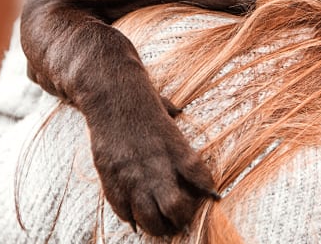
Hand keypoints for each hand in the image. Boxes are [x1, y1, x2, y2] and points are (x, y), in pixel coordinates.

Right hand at [88, 95, 218, 234]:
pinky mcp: (111, 179)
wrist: (112, 95)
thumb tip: (191, 152)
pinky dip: (132, 217)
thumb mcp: (172, 120)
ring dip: (158, 225)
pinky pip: (124, 211)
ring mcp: (131, 175)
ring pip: (149, 217)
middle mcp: (155, 165)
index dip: (207, 191)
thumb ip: (180, 141)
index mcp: (175, 147)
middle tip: (183, 219)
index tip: (210, 196)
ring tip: (162, 224)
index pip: (200, 177)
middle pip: (175, 206)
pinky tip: (138, 215)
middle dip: (182, 218)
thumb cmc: (144, 103)